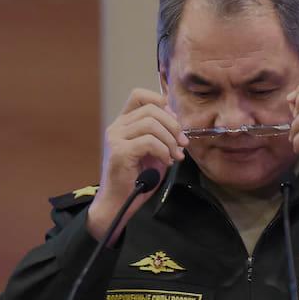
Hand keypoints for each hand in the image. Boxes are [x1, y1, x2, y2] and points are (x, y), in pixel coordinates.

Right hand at [87, 88, 188, 242]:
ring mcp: (116, 138)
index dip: (160, 102)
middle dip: (173, 125)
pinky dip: (164, 151)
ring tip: (175, 156)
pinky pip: (149, 142)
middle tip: (183, 143)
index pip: (139, 95)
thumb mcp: (153, 152)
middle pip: (151, 109)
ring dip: (170, 140)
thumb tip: (177, 123)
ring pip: (151, 124)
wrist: (119, 203)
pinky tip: (167, 162)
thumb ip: (161, 135)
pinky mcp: (120, 152)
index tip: (174, 121)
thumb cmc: (136, 180)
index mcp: (123, 124)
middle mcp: (117, 127)